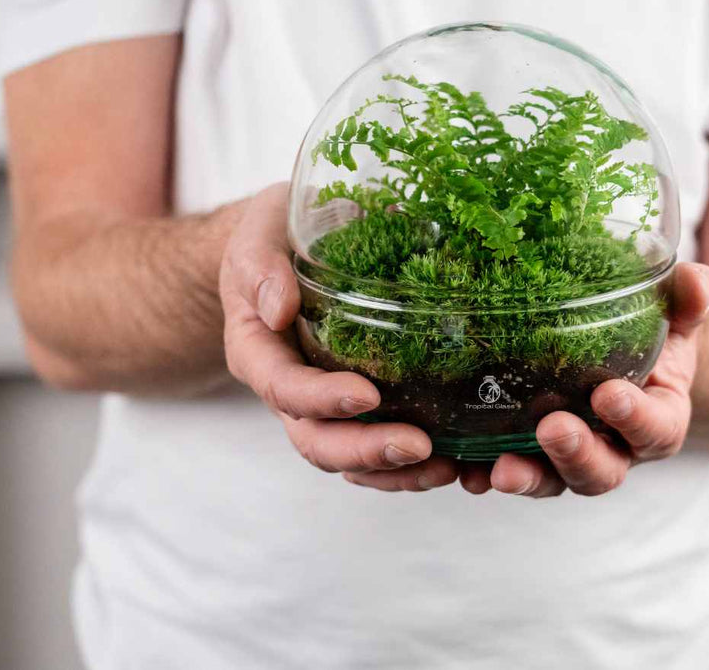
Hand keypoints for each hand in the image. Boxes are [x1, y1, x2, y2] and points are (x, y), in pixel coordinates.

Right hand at [219, 182, 459, 490]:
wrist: (288, 243)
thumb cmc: (273, 237)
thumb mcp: (257, 238)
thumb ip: (261, 268)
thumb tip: (280, 308)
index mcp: (258, 352)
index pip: (284, 388)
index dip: (322, 399)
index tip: (367, 394)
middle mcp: (288, 390)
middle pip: (318, 440)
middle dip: (366, 450)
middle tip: (418, 446)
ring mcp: (323, 404)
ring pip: (350, 457)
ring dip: (394, 471)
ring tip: (444, 467)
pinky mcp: (359, 403)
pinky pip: (378, 444)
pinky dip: (410, 464)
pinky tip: (452, 461)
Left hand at [455, 263, 708, 497]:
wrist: (628, 348)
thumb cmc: (656, 328)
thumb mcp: (679, 310)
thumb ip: (693, 298)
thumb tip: (696, 285)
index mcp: (659, 418)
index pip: (656, 430)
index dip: (635, 419)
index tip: (608, 394)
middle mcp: (616, 448)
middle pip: (601, 471)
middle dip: (576, 455)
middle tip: (552, 428)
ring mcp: (571, 455)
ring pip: (552, 480)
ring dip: (527, 477)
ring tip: (499, 469)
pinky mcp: (530, 452)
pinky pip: (509, 470)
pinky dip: (486, 474)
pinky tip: (464, 471)